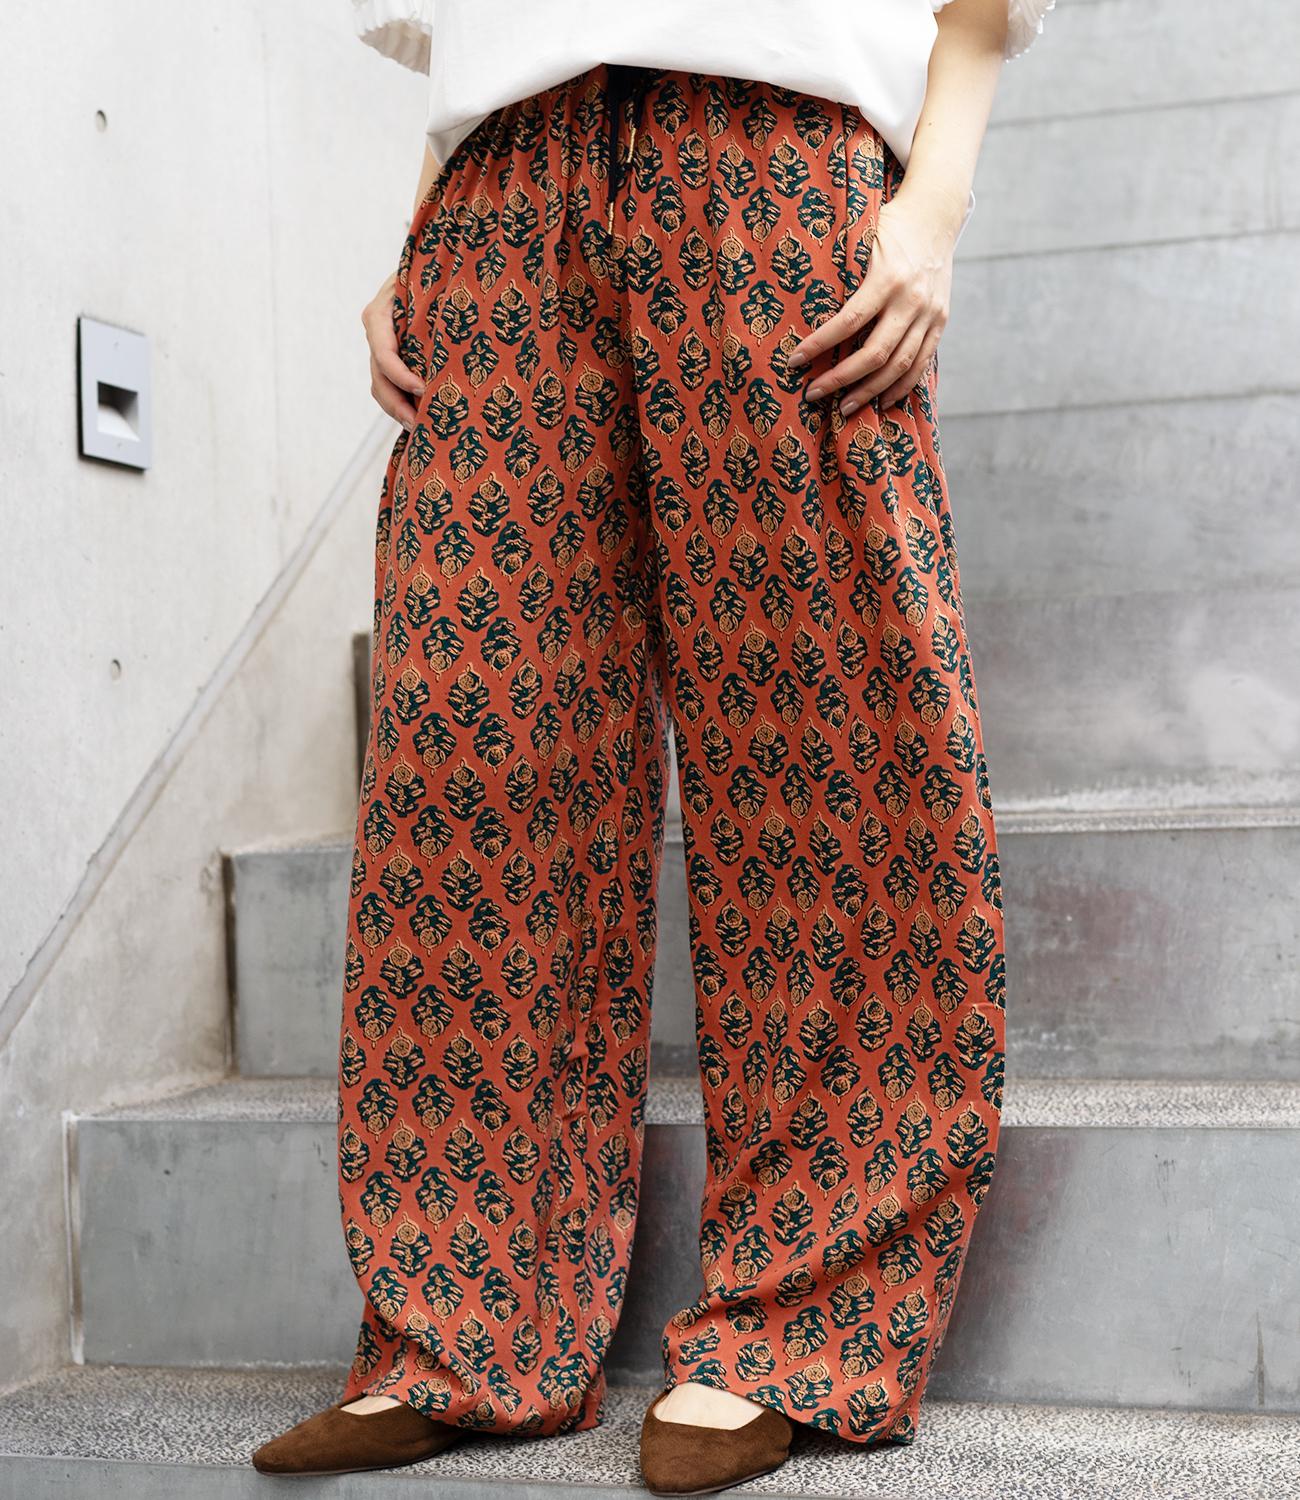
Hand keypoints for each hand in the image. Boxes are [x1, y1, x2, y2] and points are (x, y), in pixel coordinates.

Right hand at [363, 270, 424, 430]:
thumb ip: (438, 297)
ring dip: (399, 411)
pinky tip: (421, 421)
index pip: (383, 353)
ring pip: (381, 387)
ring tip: (421, 431)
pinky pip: (391, 386)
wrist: (432, 263)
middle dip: (398, 405)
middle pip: (379, 378)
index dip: (400, 376)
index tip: (423, 390)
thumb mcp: (432, 279)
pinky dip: (403, 404)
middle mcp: (376, 332)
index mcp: (380, 313)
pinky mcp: (393, 356)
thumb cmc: (433, 268)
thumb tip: (461, 316)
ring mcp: (382, 346)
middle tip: (421, 426)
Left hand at [787, 185, 962, 413]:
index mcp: (888, 277)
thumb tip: (800, 305)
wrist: (935, 213)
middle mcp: (912, 299)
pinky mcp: (941, 320)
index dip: (819, 346)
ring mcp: (930, 312)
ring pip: (900, 365)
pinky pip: (922, 363)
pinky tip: (882, 401)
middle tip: (813, 394)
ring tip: (843, 407)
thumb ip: (840, 271)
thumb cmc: (887, 225)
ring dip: (869, 392)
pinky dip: (902, 386)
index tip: (794, 362)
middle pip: (875, 353)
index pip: (848, 322)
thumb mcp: (861, 238)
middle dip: (841, 379)